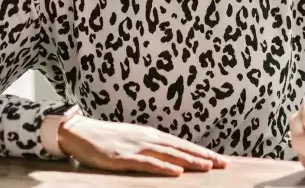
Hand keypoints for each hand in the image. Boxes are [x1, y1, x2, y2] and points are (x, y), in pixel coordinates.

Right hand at [57, 116, 227, 176]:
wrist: (80, 132)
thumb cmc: (107, 138)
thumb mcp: (134, 139)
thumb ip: (152, 148)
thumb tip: (171, 157)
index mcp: (152, 135)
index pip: (182, 144)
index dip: (201, 152)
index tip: (219, 159)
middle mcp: (149, 139)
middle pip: (181, 148)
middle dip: (203, 156)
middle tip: (223, 164)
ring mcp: (137, 147)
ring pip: (169, 155)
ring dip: (189, 161)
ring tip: (207, 167)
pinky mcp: (124, 157)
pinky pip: (147, 163)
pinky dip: (164, 168)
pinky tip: (177, 172)